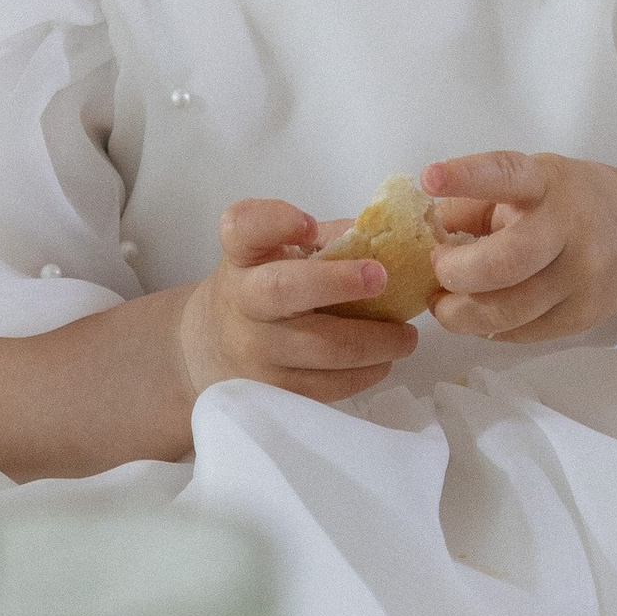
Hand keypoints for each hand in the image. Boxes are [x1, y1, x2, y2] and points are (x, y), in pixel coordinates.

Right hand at [178, 198, 419, 408]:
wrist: (211, 349)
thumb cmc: (261, 289)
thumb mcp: (278, 255)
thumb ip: (327, 241)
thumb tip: (391, 239)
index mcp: (244, 257)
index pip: (244, 228)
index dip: (276, 222)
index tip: (309, 224)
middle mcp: (242, 302)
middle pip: (283, 290)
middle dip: (338, 283)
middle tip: (382, 279)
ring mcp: (255, 352)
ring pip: (320, 349)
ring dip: (374, 342)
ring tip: (405, 336)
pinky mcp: (273, 393)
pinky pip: (326, 386)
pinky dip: (364, 374)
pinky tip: (382, 361)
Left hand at [419, 151, 616, 344]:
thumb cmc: (573, 204)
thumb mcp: (532, 182)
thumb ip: (478, 200)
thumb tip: (429, 226)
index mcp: (549, 183)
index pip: (506, 175)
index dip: (467, 177)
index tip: (429, 178)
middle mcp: (570, 228)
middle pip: (502, 263)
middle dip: (454, 274)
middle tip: (438, 271)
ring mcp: (582, 277)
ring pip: (507, 312)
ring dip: (460, 314)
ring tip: (445, 305)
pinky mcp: (584, 316)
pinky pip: (521, 333)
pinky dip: (489, 329)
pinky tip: (481, 316)